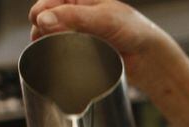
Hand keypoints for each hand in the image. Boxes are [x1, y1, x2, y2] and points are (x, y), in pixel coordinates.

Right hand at [28, 0, 172, 91]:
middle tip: (39, 40)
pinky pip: (62, 50)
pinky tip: (54, 59)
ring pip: (51, 34)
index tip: (39, 24)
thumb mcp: (104, 19)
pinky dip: (56, 53)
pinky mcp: (81, 50)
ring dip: (46, 42)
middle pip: (46, 17)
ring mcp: (78, 32)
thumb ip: (74, 18)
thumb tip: (43, 20)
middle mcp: (77, 12)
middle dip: (40, 28)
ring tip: (45, 50)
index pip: (50, 1)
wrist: (149, 58)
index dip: (41, 12)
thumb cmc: (133, 31)